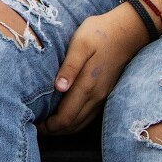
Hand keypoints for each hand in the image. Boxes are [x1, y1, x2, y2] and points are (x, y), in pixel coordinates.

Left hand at [38, 6, 150, 135]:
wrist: (128, 31)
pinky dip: (75, 121)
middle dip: (54, 130)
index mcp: (87, 86)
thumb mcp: (80, 44)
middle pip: (73, 125)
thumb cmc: (99, 33)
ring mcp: (103, 96)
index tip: (33, 125)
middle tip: (35, 128)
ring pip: (82, 123)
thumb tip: (58, 88)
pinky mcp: (106, 92)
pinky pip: (89, 115)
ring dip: (64, 128)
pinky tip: (64, 115)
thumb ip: (70, 67)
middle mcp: (96, 96)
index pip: (66, 117)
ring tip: (46, 125)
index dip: (49, 126)